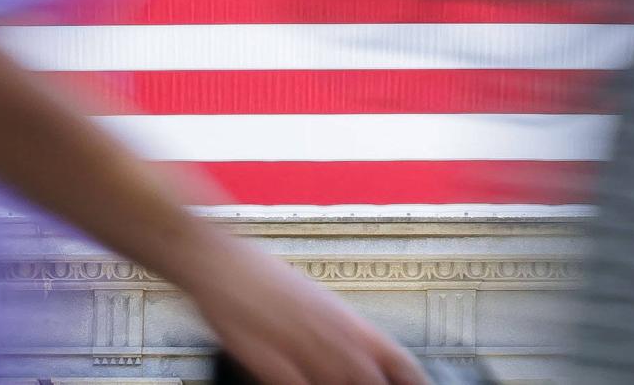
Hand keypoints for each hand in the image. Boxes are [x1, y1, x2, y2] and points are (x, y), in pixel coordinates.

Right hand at [184, 237, 430, 384]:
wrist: (219, 260)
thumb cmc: (261, 278)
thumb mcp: (314, 302)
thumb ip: (340, 336)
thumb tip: (362, 362)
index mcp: (349, 321)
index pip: (401, 363)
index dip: (414, 382)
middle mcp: (333, 337)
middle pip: (372, 383)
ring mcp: (303, 351)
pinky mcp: (271, 363)